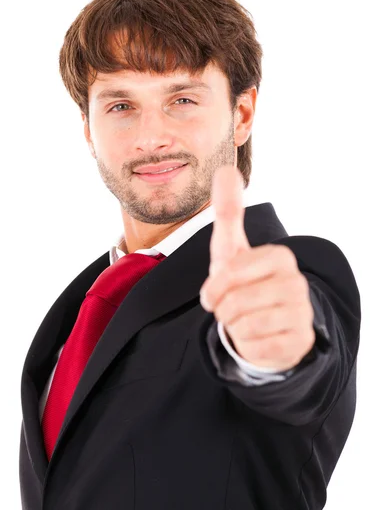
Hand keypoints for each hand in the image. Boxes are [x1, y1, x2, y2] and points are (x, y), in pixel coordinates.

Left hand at [199, 165, 315, 370]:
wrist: (263, 325)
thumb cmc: (243, 284)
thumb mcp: (231, 248)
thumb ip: (228, 211)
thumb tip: (225, 169)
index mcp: (280, 257)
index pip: (231, 273)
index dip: (214, 288)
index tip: (214, 293)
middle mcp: (297, 283)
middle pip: (235, 302)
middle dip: (223, 310)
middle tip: (231, 309)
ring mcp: (303, 314)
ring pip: (245, 326)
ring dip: (234, 328)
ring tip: (243, 321)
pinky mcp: (301, 343)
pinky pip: (257, 348)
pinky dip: (248, 346)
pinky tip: (257, 337)